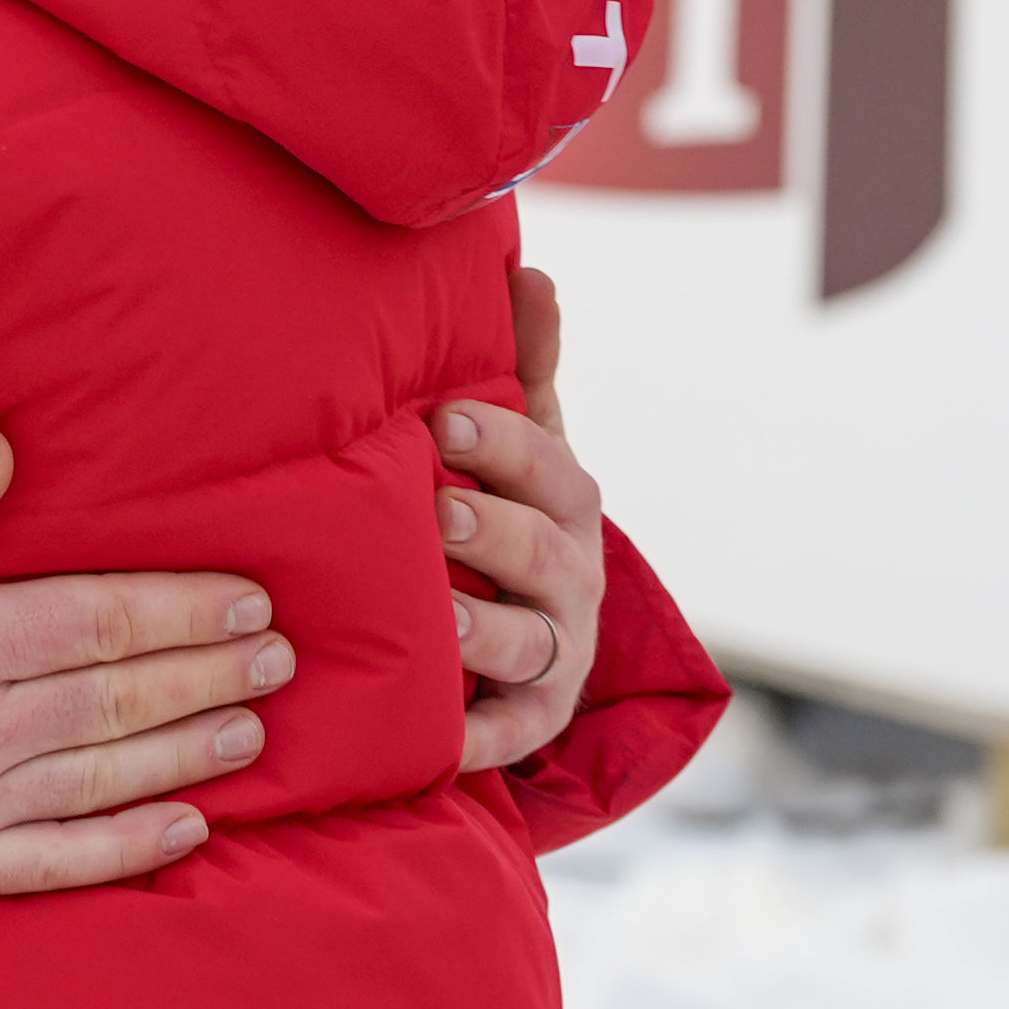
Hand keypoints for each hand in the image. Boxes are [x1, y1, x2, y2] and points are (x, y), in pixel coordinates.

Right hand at [0, 426, 286, 897]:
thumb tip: (6, 447)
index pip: (98, 619)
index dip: (182, 608)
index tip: (248, 598)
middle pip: (120, 695)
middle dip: (210, 672)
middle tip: (281, 655)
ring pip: (106, 776)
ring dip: (191, 750)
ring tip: (257, 726)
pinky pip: (58, 863)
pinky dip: (131, 847)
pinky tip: (188, 828)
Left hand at [437, 264, 607, 772]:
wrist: (528, 620)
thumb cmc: (506, 505)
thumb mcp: (521, 439)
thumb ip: (523, 364)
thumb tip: (534, 270)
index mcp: (565, 500)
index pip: (548, 466)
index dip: (501, 445)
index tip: (443, 424)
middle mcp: (572, 575)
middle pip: (544, 555)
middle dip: (493, 533)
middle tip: (436, 516)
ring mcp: (556, 650)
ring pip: (529, 644)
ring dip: (483, 632)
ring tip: (436, 620)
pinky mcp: (533, 718)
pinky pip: (513, 734)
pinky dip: (481, 738)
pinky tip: (442, 738)